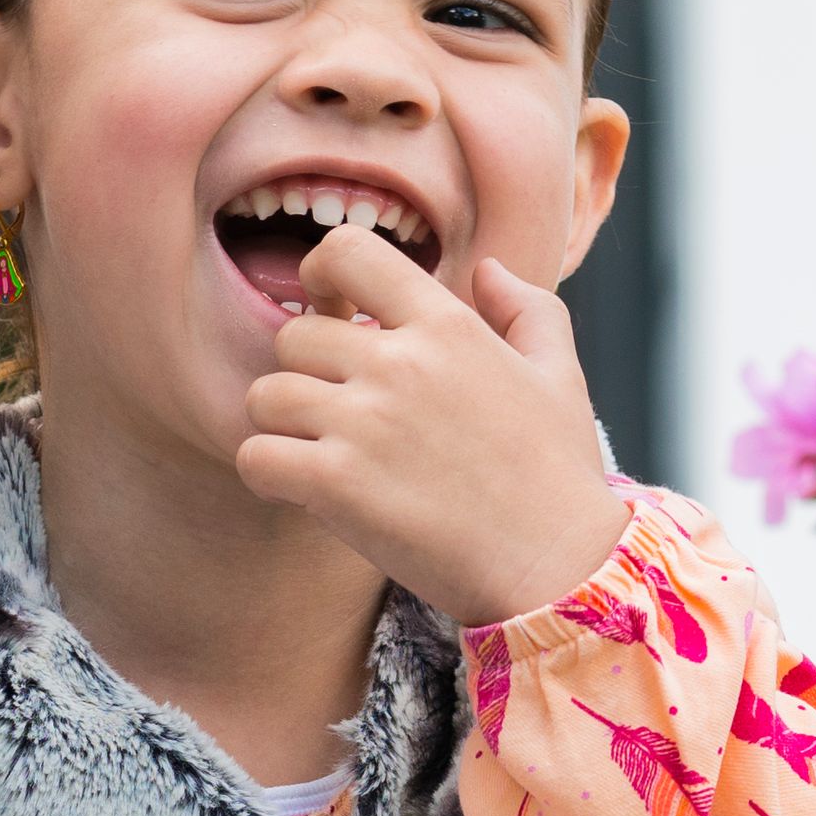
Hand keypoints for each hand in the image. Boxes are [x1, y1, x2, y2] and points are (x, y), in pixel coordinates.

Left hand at [236, 222, 631, 631]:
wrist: (557, 564)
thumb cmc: (558, 474)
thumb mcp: (560, 375)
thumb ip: (527, 309)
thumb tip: (487, 269)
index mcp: (446, 325)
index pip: (346, 251)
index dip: (320, 274)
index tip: (329, 310)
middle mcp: (399, 363)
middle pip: (292, 336)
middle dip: (304, 372)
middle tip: (335, 409)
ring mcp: (364, 422)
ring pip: (264, 395)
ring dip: (281, 425)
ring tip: (319, 451)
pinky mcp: (336, 483)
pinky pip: (255, 456)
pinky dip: (266, 472)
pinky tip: (301, 487)